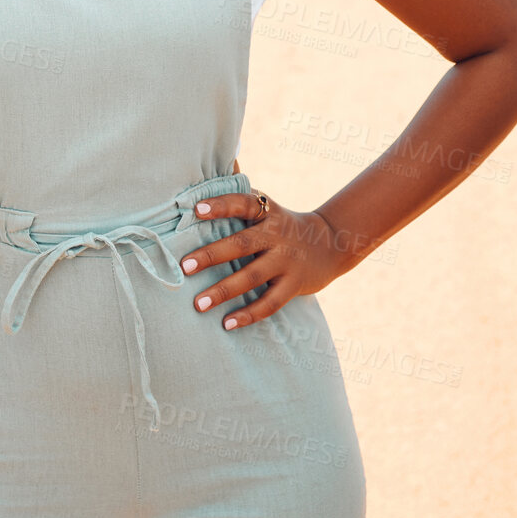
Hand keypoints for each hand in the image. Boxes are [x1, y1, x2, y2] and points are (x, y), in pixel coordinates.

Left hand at [179, 192, 351, 331]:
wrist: (332, 243)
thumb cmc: (283, 225)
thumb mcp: (268, 208)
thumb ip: (241, 201)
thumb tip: (197, 193)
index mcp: (267, 212)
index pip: (243, 204)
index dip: (221, 205)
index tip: (197, 210)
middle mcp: (277, 235)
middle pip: (241, 244)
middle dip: (211, 255)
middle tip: (184, 266)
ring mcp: (287, 261)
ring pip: (252, 277)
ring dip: (223, 291)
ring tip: (198, 304)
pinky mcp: (295, 284)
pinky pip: (270, 302)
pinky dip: (249, 314)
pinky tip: (227, 323)